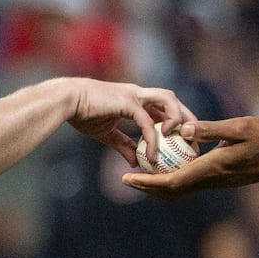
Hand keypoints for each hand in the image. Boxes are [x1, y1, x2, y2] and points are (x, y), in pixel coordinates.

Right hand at [64, 78, 196, 167]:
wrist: (66, 102)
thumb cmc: (83, 114)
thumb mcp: (107, 134)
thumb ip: (123, 146)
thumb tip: (134, 164)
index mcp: (135, 98)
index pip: (163, 106)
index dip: (176, 120)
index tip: (183, 138)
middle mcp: (139, 93)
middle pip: (172, 99)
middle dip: (186, 117)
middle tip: (192, 140)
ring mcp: (134, 95)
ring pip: (168, 101)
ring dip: (177, 120)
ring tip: (178, 142)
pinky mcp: (127, 102)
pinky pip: (147, 122)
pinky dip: (153, 139)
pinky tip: (151, 157)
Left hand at [124, 116, 258, 196]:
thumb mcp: (239, 127)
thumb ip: (210, 129)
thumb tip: (181, 128)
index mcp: (211, 168)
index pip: (171, 181)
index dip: (147, 182)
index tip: (127, 176)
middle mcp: (210, 179)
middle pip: (171, 191)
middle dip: (146, 186)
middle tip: (126, 177)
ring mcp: (215, 181)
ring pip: (180, 189)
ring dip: (158, 184)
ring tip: (141, 171)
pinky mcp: (220, 178)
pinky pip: (190, 182)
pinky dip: (173, 177)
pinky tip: (168, 163)